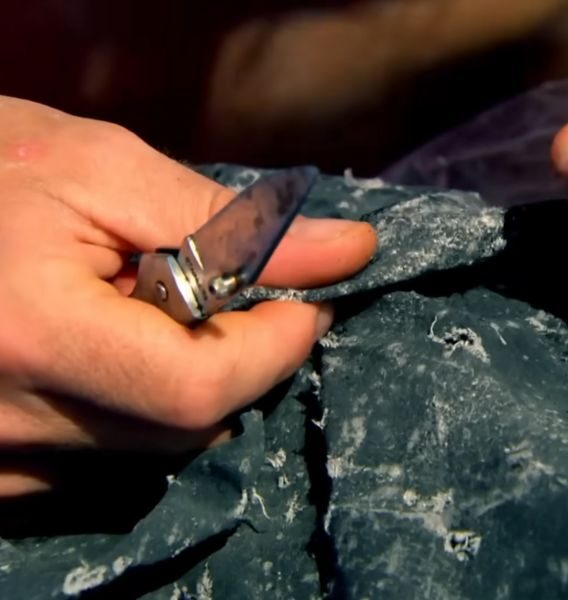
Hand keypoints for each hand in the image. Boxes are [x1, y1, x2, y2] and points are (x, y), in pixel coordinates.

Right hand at [0, 96, 375, 495]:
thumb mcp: (102, 170)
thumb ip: (229, 222)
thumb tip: (349, 252)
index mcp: (32, 334)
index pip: (197, 385)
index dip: (274, 346)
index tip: (307, 299)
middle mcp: (5, 420)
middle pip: (183, 426)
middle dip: (238, 361)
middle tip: (236, 295)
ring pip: (148, 447)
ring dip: (183, 380)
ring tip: (148, 306)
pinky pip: (99, 457)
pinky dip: (131, 405)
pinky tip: (107, 345)